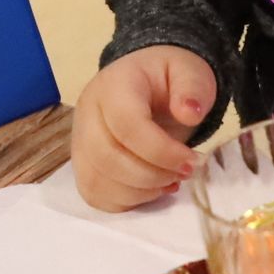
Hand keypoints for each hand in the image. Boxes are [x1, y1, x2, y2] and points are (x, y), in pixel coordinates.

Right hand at [72, 48, 217, 210]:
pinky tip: (152, 189)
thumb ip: (194, 89)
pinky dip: (126, 201)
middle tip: (183, 173)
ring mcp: (79, 141)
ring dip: (140, 192)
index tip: (192, 160)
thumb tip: (190, 113)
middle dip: (151, 176)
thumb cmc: (168, 80)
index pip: (127, 124)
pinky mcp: (82, 165)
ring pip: (97, 181)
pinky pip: (95, 195)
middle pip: (106, 158)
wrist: (146, 82)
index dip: (161, 151)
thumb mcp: (190, 73)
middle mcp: (87, 113)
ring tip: (170, 181)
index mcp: (113, 85)